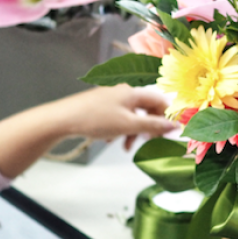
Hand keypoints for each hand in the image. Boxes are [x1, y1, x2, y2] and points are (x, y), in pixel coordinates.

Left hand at [0, 84, 175, 177]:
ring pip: (131, 116)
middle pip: (145, 109)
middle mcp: (124, 91)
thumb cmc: (95, 119)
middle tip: (149, 142)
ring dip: (132, 132)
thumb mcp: (129, 125)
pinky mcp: (101, 106)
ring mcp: (111, 98)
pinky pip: (118, 118)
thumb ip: (153, 125)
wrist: (62, 119)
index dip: (167, 117)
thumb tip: (175, 126)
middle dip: (148, 127)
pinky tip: (111, 140)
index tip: (169, 132)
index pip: (159, 101)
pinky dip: (119, 130)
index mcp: (133, 92)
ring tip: (126, 146)